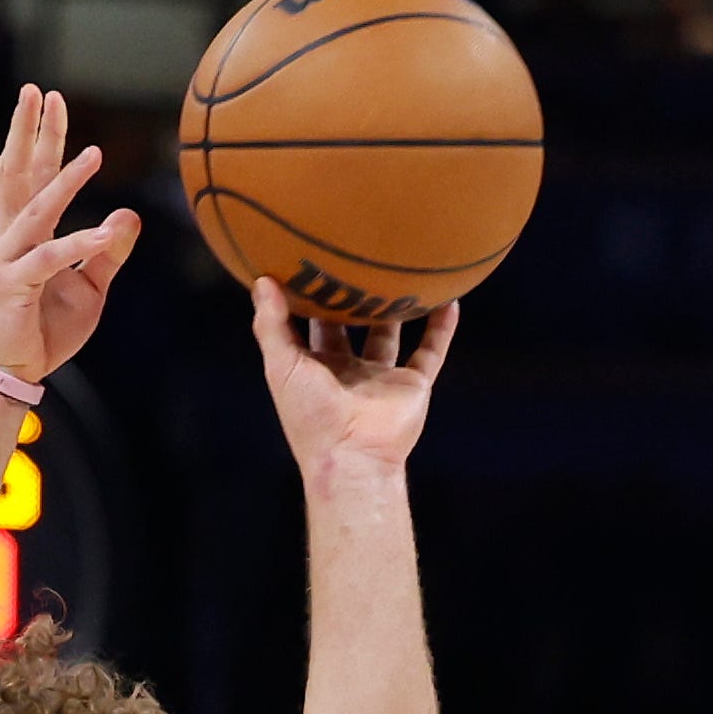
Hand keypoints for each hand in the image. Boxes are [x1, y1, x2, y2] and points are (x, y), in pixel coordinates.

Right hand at [0, 84, 140, 384]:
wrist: (11, 372)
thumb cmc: (42, 328)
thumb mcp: (87, 289)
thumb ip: (106, 253)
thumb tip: (128, 215)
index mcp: (20, 231)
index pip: (29, 173)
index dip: (39, 135)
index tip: (49, 98)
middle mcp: (6, 236)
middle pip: (19, 173)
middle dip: (29, 132)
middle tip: (39, 90)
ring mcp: (5, 259)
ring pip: (39, 210)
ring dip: (65, 181)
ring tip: (93, 153)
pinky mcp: (12, 286)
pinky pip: (50, 260)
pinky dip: (79, 245)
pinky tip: (104, 232)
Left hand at [252, 280, 451, 476]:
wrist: (352, 456)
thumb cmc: (310, 416)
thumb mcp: (281, 366)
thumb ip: (270, 325)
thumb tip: (262, 281)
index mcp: (315, 367)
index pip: (310, 325)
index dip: (309, 298)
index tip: (308, 263)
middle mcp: (349, 370)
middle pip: (352, 325)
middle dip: (352, 296)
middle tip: (355, 257)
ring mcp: (382, 378)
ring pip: (392, 334)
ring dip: (398, 307)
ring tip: (403, 271)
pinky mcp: (412, 385)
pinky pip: (431, 351)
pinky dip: (442, 328)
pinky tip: (450, 299)